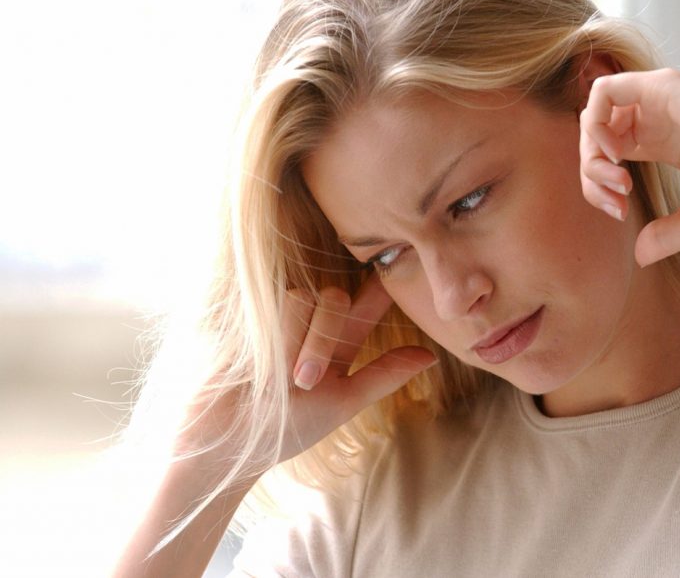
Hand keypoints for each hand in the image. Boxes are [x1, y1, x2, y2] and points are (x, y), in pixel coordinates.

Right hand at [177, 275, 434, 473]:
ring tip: (276, 378)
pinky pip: (270, 305)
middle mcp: (306, 324)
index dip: (380, 287)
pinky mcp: (244, 315)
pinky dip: (271, 339)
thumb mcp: (341, 403)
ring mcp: (274, 317)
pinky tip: (255, 365)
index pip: (362, 306)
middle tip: (304, 379)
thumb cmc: (286, 430)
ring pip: (303, 298)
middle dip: (323, 338)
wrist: (225, 443)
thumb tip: (431, 355)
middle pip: (333, 298)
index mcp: (334, 343)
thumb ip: (384, 375)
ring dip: (294, 342)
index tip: (402, 259)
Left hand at [579, 68, 679, 265]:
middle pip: (596, 136)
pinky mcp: (660, 87)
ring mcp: (657, 99)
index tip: (622, 214)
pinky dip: (596, 125)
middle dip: (591, 173)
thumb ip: (665, 235)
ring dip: (591, 152)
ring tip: (616, 179)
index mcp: (663, 141)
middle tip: (615, 201)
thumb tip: (638, 257)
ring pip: (594, 114)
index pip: (610, 155)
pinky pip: (602, 93)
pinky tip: (616, 155)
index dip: (601, 187)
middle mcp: (656, 117)